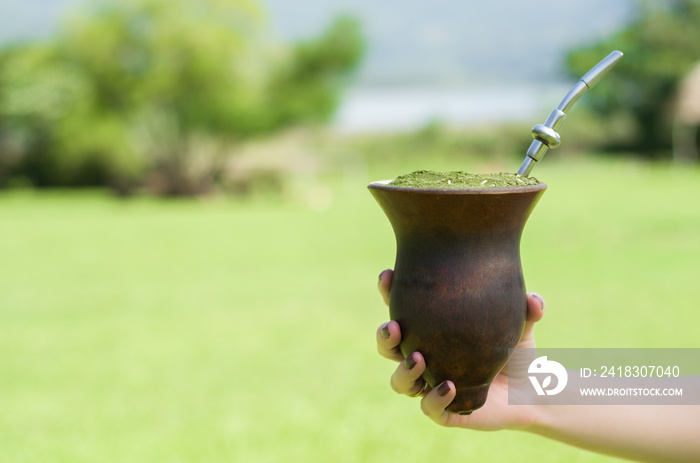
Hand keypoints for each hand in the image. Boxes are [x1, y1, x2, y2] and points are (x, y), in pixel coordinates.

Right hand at [376, 268, 544, 430]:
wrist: (531, 392)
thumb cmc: (515, 351)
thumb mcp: (520, 325)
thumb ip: (526, 308)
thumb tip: (533, 300)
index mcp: (431, 332)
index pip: (402, 310)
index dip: (389, 293)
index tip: (387, 276)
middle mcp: (424, 358)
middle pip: (389, 348)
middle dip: (385, 336)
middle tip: (394, 326)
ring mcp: (430, 386)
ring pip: (400, 382)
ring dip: (404, 370)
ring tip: (419, 358)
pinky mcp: (444, 412)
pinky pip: (430, 409)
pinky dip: (435, 398)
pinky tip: (449, 386)